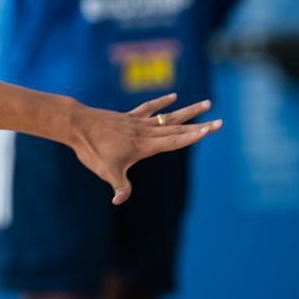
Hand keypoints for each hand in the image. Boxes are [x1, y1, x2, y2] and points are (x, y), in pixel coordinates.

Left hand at [69, 93, 219, 205]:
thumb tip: (119, 201)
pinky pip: (149, 108)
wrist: (76, 124)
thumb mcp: (106, 171)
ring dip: (188, 111)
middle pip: (178, 128)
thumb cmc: (92, 149)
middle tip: (221, 121)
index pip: (176, 140)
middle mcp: (145, 131)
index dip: (196, 136)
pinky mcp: (128, 117)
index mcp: (145, 145)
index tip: (213, 128)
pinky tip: (173, 96)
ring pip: (168, 116)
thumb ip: (119, 186)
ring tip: (207, 102)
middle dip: (200, 126)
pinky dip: (161, 103)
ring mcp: (137, 122)